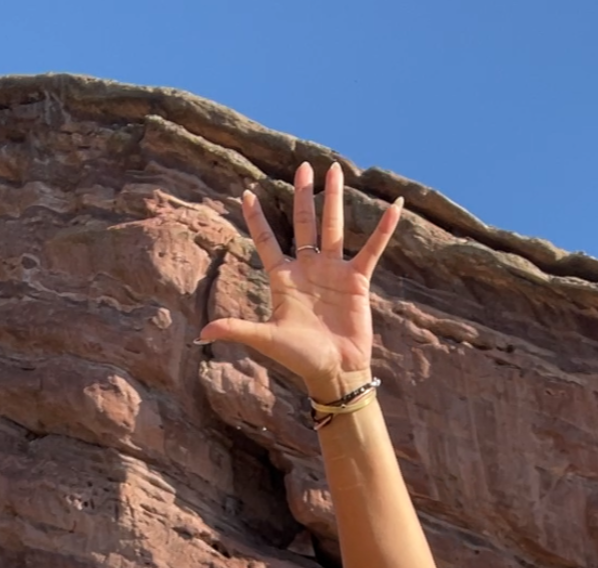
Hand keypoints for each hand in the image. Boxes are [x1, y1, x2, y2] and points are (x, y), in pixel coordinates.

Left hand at [197, 161, 401, 398]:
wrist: (334, 371)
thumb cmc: (299, 358)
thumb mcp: (266, 339)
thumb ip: (237, 328)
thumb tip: (202, 332)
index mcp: (284, 279)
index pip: (267, 241)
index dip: (257, 219)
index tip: (246, 192)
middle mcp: (308, 269)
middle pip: (304, 223)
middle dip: (303, 195)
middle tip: (303, 166)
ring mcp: (333, 272)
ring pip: (333, 227)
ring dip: (334, 198)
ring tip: (334, 169)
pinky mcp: (357, 280)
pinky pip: (371, 249)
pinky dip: (383, 229)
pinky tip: (394, 206)